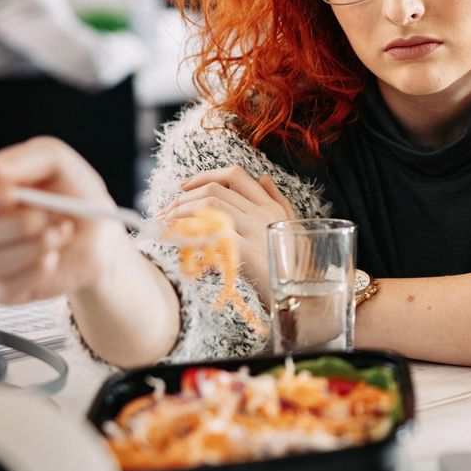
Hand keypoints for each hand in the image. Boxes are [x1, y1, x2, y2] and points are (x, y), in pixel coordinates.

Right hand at [0, 137, 126, 304]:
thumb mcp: (62, 164)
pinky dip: (38, 270)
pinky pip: (6, 287)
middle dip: (18, 223)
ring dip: (37, 245)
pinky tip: (52, 258)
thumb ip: (33, 157)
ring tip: (61, 232)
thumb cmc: (74, 195)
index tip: (9, 194)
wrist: (99, 235)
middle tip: (46, 216)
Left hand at [163, 167, 295, 302]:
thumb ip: (277, 200)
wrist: (304, 294)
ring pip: (210, 206)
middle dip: (184, 197)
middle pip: (216, 190)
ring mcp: (254, 230)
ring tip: (168, 223)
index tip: (184, 185)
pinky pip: (210, 232)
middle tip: (167, 210)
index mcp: (270, 205)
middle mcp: (262, 213)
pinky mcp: (245, 251)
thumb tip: (263, 177)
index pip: (235, 175)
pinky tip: (178, 240)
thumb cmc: (293, 264)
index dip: (206, 175)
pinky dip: (189, 232)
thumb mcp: (290, 226)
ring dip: (182, 211)